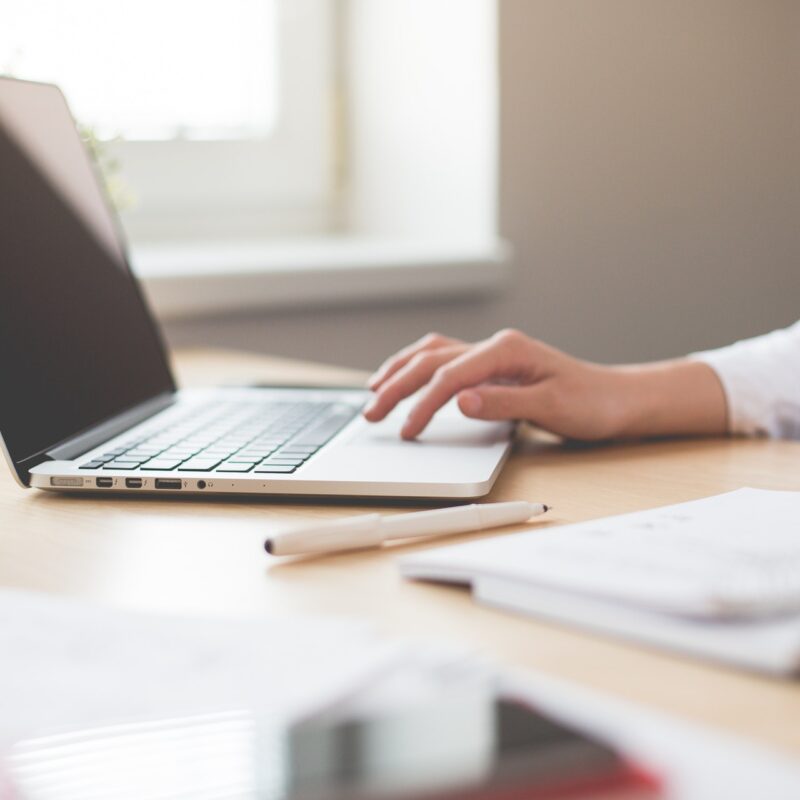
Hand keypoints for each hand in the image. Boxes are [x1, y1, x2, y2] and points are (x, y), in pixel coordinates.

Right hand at [363, 330, 632, 439]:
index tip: (407, 431)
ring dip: (400, 371)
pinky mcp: (493, 367)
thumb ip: (503, 403)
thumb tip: (459, 401)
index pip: (450, 376)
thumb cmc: (590, 403)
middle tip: (371, 413)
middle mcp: (495, 346)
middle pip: (432, 360)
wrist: (616, 399)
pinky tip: (407, 378)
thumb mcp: (551, 407)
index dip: (423, 404)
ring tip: (373, 390)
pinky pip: (445, 360)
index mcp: (507, 350)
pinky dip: (419, 369)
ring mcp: (493, 354)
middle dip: (396, 385)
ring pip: (433, 354)